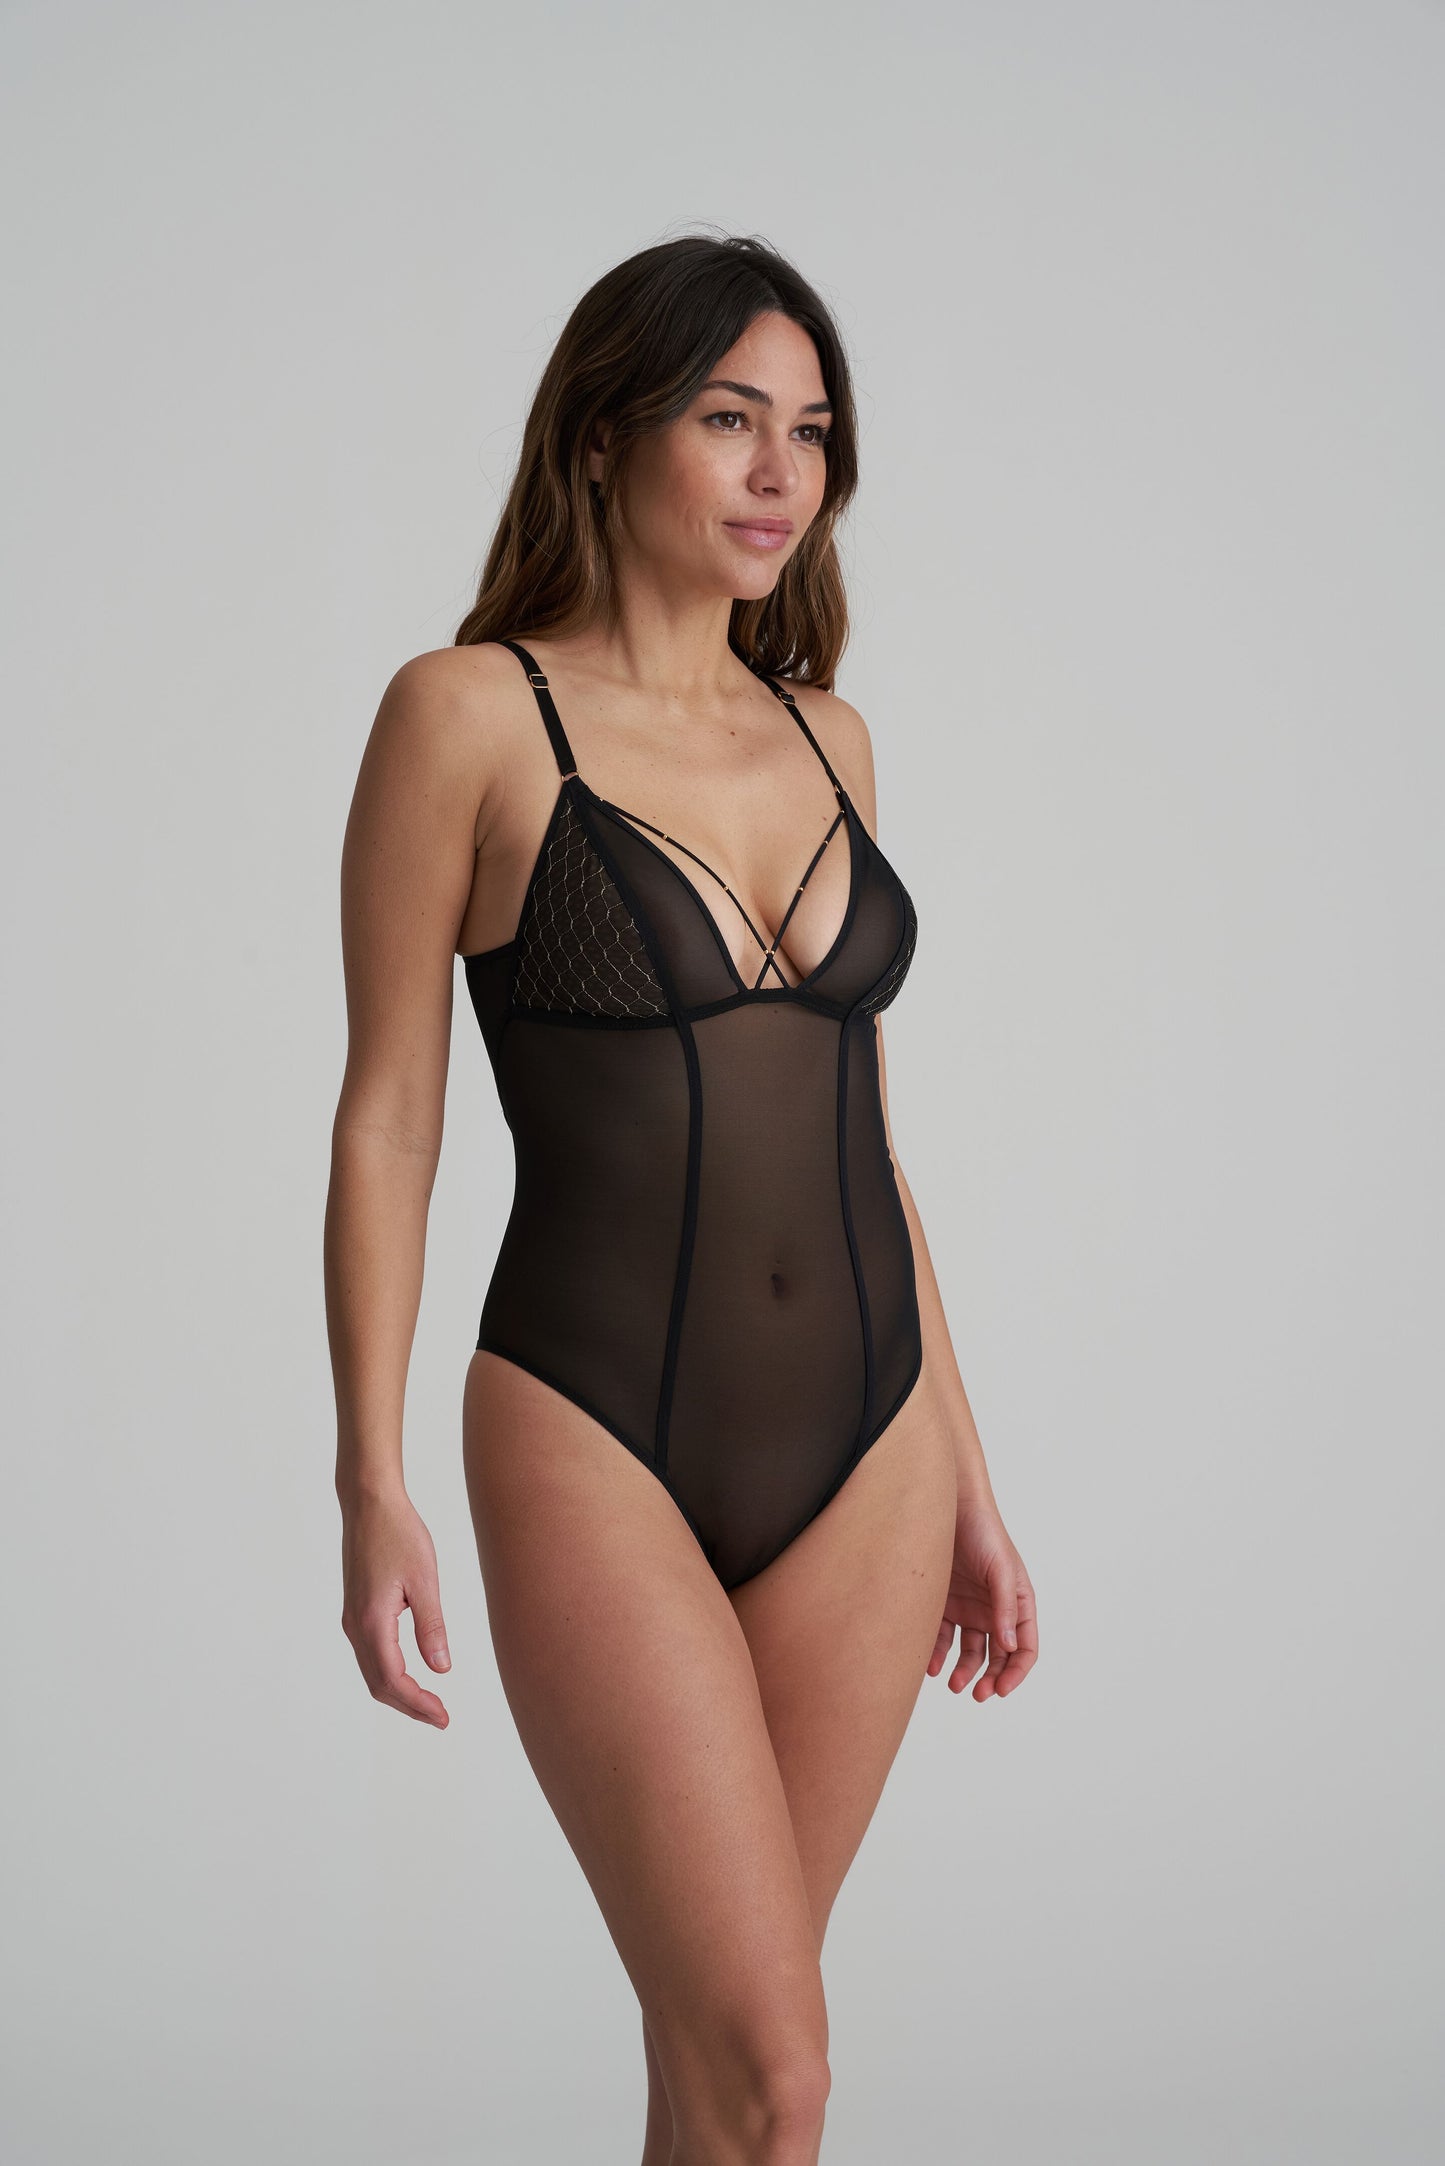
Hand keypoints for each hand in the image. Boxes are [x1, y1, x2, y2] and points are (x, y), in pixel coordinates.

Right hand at [339, 1488, 451, 1726]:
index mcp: (373, 1621)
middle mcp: (356, 1626)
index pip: (393, 1680)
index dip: (418, 1704)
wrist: (369, 1503)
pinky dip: (389, 1673)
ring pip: (372, 1672)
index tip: (444, 1717)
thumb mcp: (424, 1579)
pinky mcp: (355, 1610)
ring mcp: (352, 1619)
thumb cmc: (399, 1534)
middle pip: (378, 1685)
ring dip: (398, 1692)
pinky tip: (411, 1673)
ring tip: (430, 1703)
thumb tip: (442, 1669)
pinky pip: (370, 1655)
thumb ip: (431, 1626)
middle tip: (441, 1718)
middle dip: (409, 1706)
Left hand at [928, 1494, 1036, 1700]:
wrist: (947, 1506)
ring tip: (953, 1684)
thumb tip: (1008, 1646)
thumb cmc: (983, 1532)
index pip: (1025, 1648)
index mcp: (1018, 1603)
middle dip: (990, 1678)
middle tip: (977, 1695)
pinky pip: (942, 1638)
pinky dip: (938, 1655)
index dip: (1017, 1672)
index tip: (1001, 1689)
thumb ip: (1006, 1606)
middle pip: (997, 1656)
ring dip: (964, 1672)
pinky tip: (931, 1664)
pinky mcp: (944, 1605)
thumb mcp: (1001, 1568)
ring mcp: (969, 1608)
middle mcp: (995, 1610)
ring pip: (969, 1653)